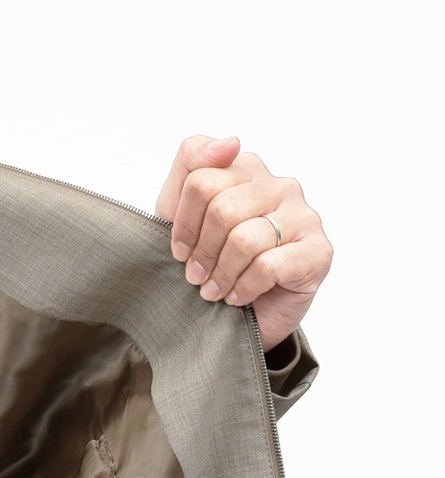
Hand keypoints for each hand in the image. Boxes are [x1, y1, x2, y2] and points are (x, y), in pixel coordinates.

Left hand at [154, 135, 332, 352]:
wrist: (239, 316)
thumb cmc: (211, 260)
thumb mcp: (180, 212)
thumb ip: (191, 166)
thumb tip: (230, 142)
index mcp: (247, 170)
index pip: (201, 180)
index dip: (182, 224)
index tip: (180, 252)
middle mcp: (280, 186)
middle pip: (222, 209)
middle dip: (201, 252)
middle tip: (197, 277)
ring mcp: (303, 216)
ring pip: (245, 239)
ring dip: (221, 275)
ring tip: (215, 291)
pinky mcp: (317, 251)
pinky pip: (268, 265)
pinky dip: (244, 288)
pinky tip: (239, 297)